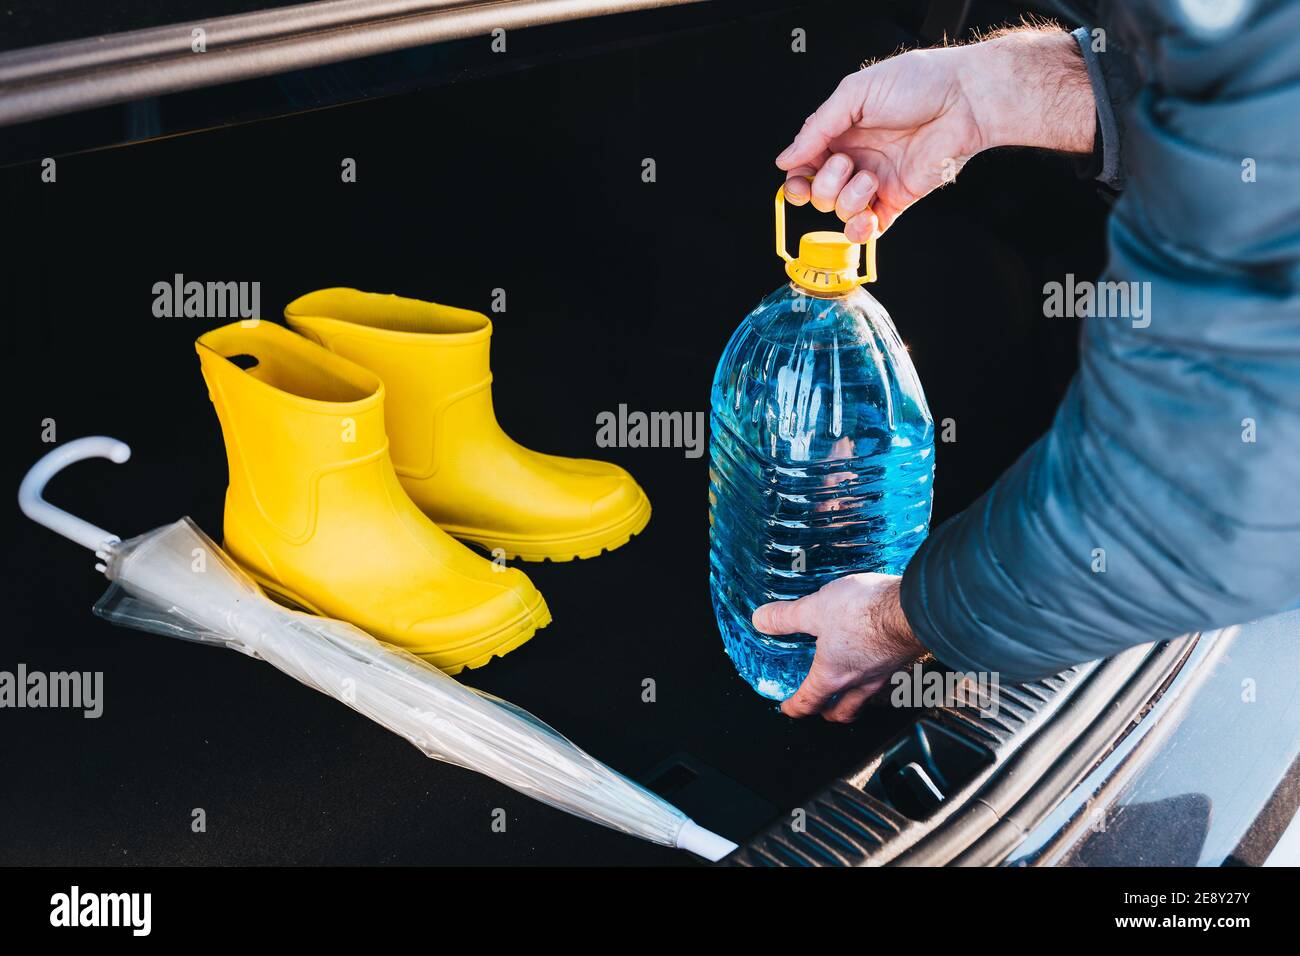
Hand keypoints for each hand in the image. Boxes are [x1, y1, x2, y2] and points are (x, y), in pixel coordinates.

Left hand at [752, 573, 925, 721]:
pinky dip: (876, 678)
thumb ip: (786, 617)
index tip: (788, 708)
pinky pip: (886, 680)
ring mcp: (885, 675)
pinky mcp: (902, 660)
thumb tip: (762, 620)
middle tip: (820, 706)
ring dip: (855, 698)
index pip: (808, 703)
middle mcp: (860, 683)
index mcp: (833, 676)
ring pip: (866, 699)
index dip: (794, 708)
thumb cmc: (867, 613)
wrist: (914, 608)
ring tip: (848, 687)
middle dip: (828, 712)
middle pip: (842, 712)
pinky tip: (875, 660)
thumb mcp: (814, 609)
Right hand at [776, 28, 1095, 239]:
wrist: (964, 100)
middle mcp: (855, 158)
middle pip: (818, 193)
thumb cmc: (917, 84)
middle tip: (846, 163)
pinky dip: (861, 231)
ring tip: (870, 176)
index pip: (805, 166)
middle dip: (824, 185)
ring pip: (840, 211)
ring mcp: (875, 182)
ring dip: (848, 199)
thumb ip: (817, 128)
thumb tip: (786, 159)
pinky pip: (870, 229)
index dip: (796, 178)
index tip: (797, 179)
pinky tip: (866, 219)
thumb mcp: (855, 94)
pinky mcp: (896, 200)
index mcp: (841, 132)